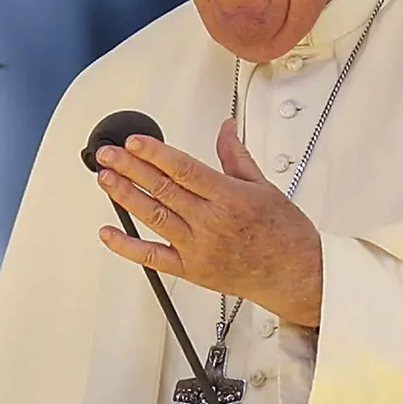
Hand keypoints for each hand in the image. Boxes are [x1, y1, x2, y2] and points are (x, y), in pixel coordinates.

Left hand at [93, 118, 323, 326]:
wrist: (296, 275)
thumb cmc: (284, 233)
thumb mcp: (263, 185)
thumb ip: (235, 156)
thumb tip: (225, 128)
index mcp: (229, 198)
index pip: (183, 170)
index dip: (155, 154)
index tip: (134, 142)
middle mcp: (210, 222)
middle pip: (162, 189)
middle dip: (130, 168)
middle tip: (107, 154)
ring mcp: (198, 247)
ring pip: (153, 217)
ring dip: (125, 196)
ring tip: (106, 179)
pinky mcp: (191, 270)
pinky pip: (153, 258)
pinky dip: (127, 246)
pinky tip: (108, 231)